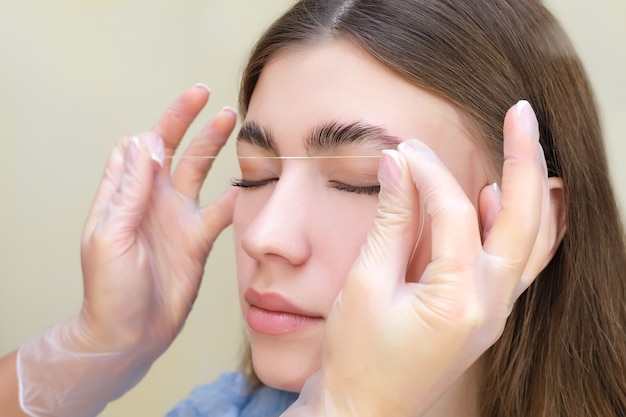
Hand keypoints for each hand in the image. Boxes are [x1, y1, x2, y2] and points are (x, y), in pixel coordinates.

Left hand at [17, 85, 238, 416]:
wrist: (131, 333)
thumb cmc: (109, 290)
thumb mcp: (110, 237)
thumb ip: (130, 192)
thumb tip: (145, 144)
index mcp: (125, 195)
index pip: (137, 148)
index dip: (152, 133)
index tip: (164, 136)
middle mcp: (153, 200)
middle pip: (172, 149)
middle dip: (186, 120)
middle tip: (206, 95)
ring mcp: (178, 218)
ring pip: (199, 171)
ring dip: (213, 145)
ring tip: (231, 120)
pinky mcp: (198, 239)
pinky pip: (221, 211)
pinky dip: (237, 197)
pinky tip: (251, 183)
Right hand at [293, 101, 554, 416]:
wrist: (365, 410)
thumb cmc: (358, 357)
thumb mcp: (365, 284)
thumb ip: (390, 221)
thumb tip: (398, 164)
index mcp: (460, 298)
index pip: (456, 211)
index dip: (428, 174)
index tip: (402, 151)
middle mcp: (491, 304)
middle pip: (525, 218)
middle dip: (525, 159)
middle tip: (521, 112)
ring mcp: (494, 310)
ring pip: (535, 239)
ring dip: (532, 189)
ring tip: (526, 144)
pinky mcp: (484, 312)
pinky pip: (518, 261)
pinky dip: (518, 224)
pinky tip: (501, 197)